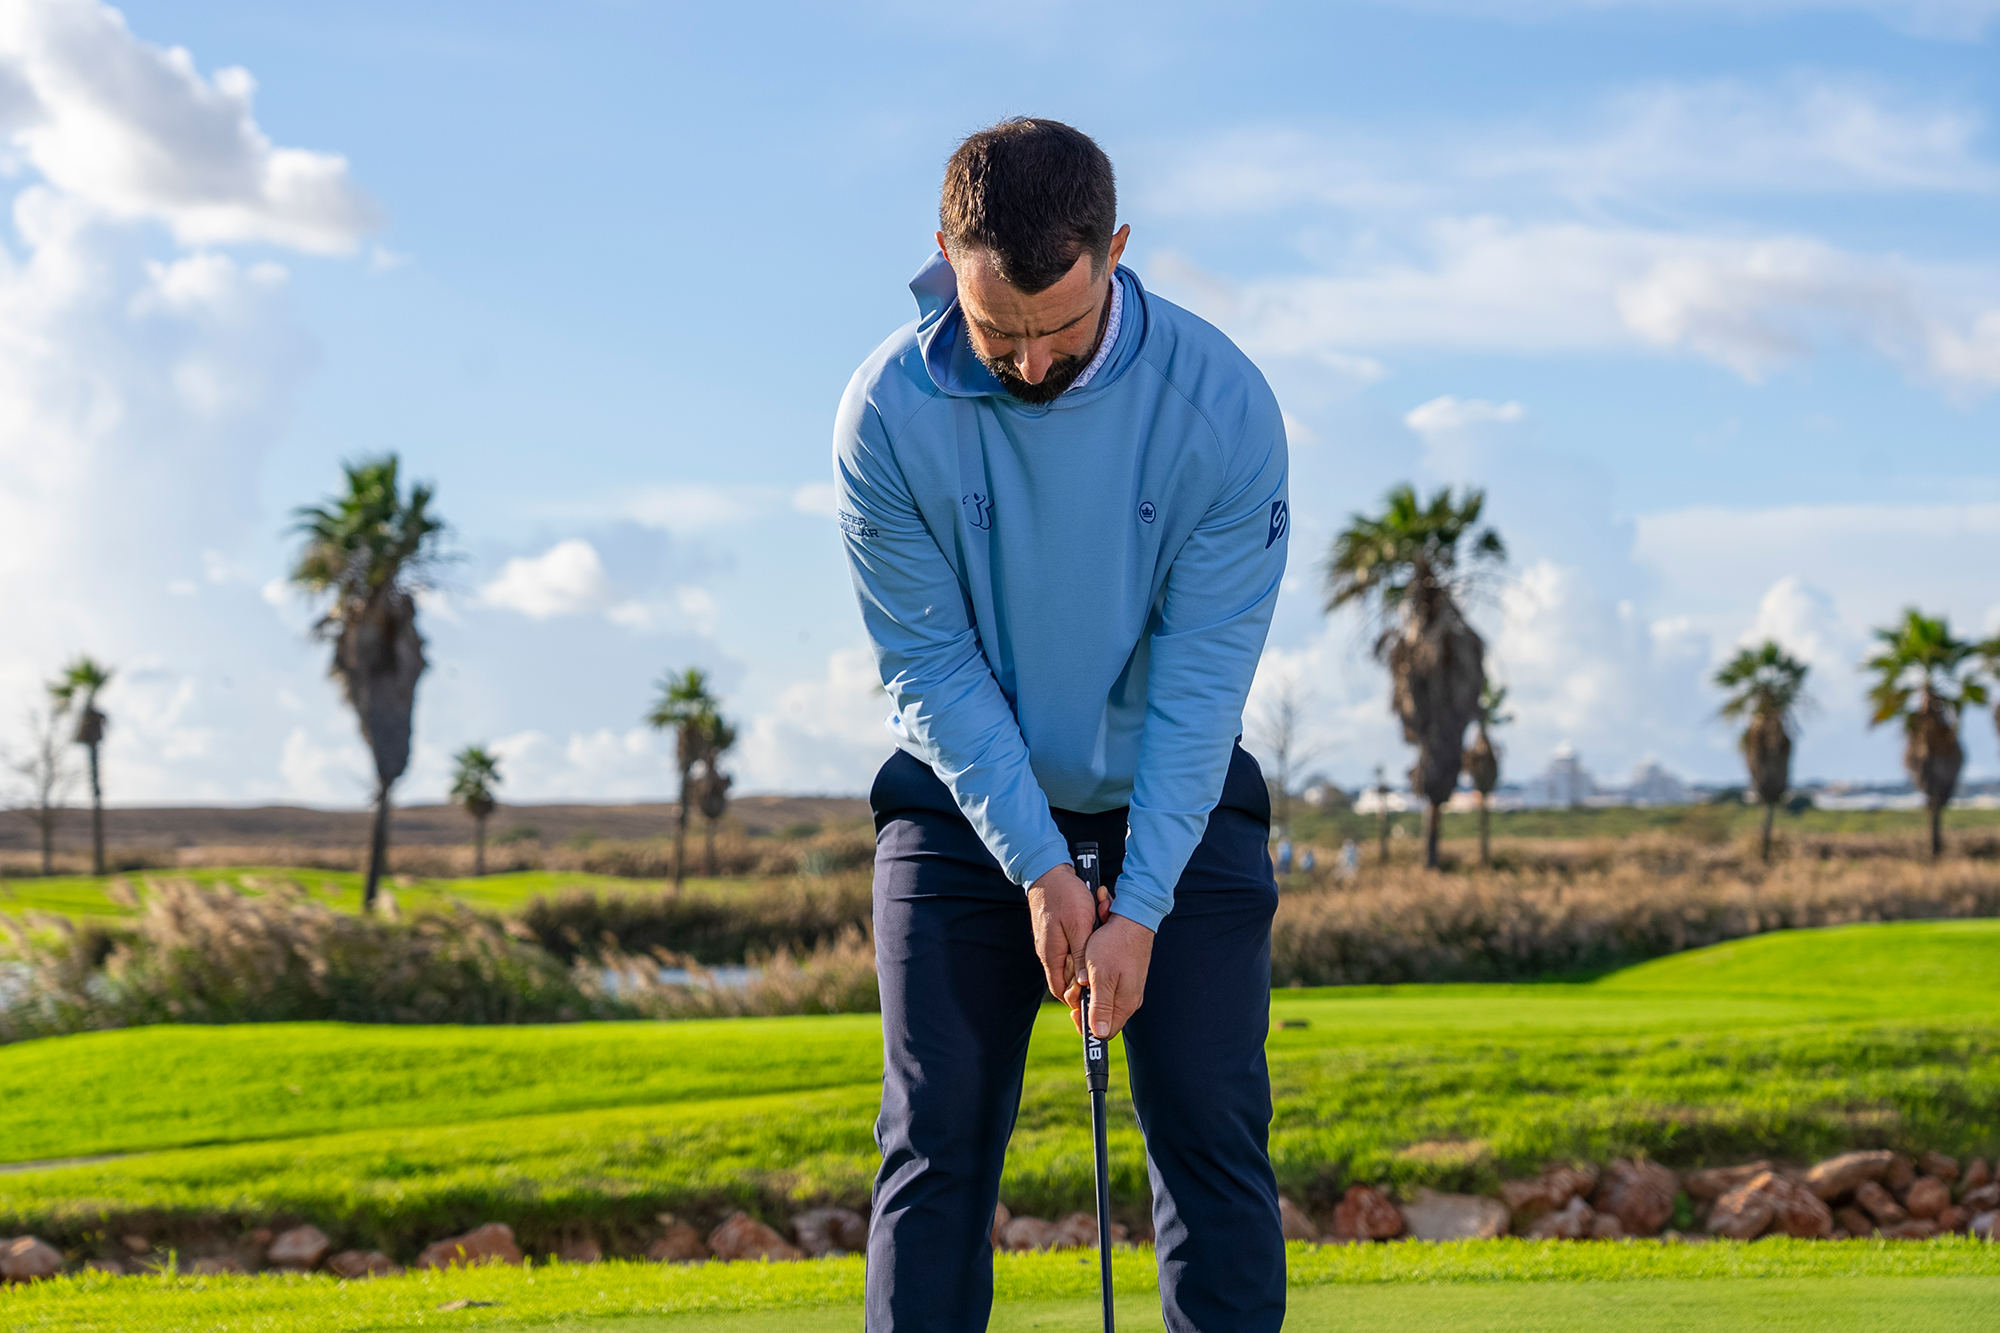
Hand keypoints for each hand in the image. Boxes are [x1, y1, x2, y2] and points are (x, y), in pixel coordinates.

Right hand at [1025, 863, 1110, 1000]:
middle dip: (1083, 981)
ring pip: (1069, 965)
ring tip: (1101, 956)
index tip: (1094, 995)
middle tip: (1102, 976)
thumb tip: (1084, 982)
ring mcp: (1050, 944)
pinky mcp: (1054, 935)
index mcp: (1051, 955)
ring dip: (1084, 964)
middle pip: (1066, 980)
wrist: (1049, 871)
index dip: (1076, 998)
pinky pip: (1069, 951)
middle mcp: (1048, 953)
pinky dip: (1082, 951)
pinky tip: (1094, 942)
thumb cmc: (1065, 895)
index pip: (1061, 990)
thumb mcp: (1079, 924)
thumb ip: (1081, 954)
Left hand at [1066, 914, 1154, 1039]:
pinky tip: (1091, 967)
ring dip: (1090, 993)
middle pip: (1104, 1017)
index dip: (1087, 1026)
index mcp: (1125, 1004)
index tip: (1074, 1011)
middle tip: (1076, 989)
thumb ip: (1100, 1006)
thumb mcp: (1100, 977)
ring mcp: (1130, 988)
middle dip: (1087, 1007)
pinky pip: (1108, 987)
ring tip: (1083, 975)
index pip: (1105, 1032)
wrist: (1132, 918)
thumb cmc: (1114, 945)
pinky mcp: (1127, 976)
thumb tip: (1099, 1034)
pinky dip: (1096, 981)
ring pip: (1104, 1001)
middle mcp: (1130, 1000)